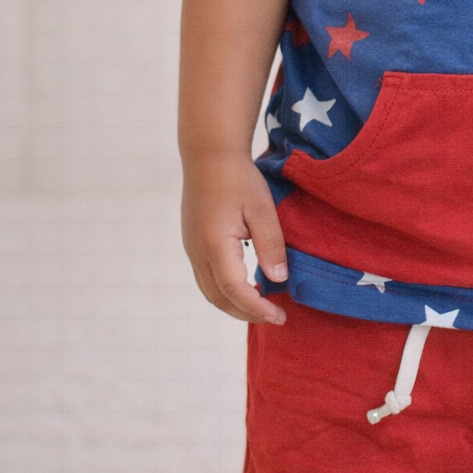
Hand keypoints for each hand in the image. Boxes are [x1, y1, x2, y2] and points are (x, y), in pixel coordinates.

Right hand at [181, 157, 288, 324]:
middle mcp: (197, 252)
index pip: (236, 290)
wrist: (209, 156)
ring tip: (263, 306)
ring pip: (210, 292)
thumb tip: (279, 279)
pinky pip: (206, 279)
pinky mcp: (192, 244)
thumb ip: (270, 244)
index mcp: (215, 244)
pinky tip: (246, 287)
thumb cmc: (239, 178)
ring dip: (235, 305)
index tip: (280, 316)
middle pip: (219, 298)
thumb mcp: (262, 208)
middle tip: (276, 316)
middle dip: (247, 313)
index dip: (258, 308)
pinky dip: (226, 292)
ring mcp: (191, 249)